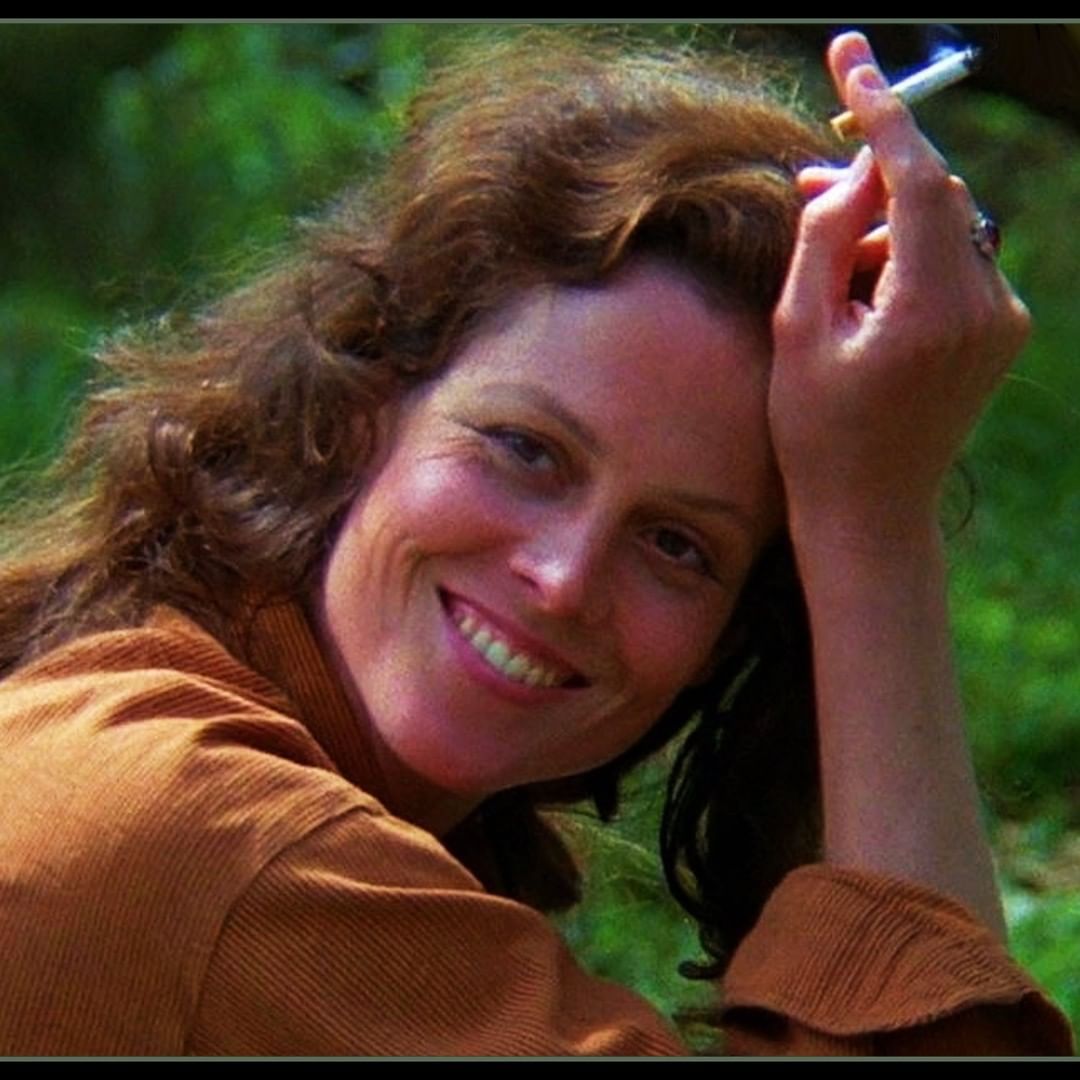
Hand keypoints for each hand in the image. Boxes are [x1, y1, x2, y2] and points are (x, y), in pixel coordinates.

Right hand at [769, 33, 1030, 542]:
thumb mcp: (798, 333)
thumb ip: (823, 240)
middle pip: (934, 194)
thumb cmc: (819, 432)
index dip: (880, 111)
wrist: (873, 509)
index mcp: (929, 308)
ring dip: (886, 227)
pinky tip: (867, 298)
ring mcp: (1000, 319)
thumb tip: (847, 175)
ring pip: (943, 225)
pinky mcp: (1000, 330)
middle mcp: (983, 306)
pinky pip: (956, 260)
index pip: (916, 176)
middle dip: (872, 182)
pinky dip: (910, 256)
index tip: (850, 56)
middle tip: (809, 191)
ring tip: (831, 279)